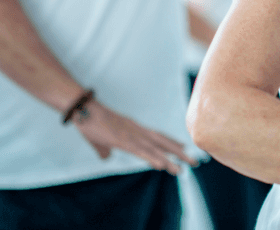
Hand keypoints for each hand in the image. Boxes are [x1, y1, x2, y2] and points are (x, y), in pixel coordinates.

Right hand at [73, 100, 196, 174]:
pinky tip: (162, 166)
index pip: (158, 137)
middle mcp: (138, 131)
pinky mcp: (123, 141)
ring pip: (155, 150)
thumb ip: (105, 149)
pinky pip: (141, 151)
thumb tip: (105, 158)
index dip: (171, 143)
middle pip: (163, 143)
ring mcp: (132, 136)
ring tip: (182, 170)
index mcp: (135, 130)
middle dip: (179, 153)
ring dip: (169, 160)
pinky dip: (152, 158)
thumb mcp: (100, 139)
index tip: (184, 148)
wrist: (84, 110)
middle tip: (195, 162)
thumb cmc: (91, 123)